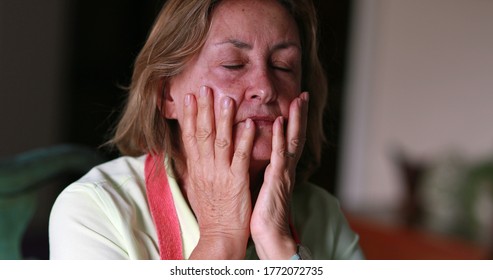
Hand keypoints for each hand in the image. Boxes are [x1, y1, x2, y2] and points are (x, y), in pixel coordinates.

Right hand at [181, 86, 254, 258]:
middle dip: (203, 109)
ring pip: (220, 141)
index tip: (188, 96)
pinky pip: (240, 157)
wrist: (219, 235)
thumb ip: (197, 166)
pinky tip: (249, 124)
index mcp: (197, 168)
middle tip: (204, 87)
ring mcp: (220, 174)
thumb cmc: (212, 211)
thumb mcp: (198, 186)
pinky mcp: (236, 181)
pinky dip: (244, 139)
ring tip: (226, 97)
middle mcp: (205, 168)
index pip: (189, 136)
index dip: (188, 115)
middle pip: (202, 133)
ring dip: (223, 118)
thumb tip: (193, 150)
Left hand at [250, 92, 308, 258]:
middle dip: (300, 115)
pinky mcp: (276, 181)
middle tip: (303, 95)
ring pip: (291, 141)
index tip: (295, 104)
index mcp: (282, 171)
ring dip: (295, 120)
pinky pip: (279, 156)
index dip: (294, 122)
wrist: (270, 237)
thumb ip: (265, 172)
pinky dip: (279, 138)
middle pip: (295, 136)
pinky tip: (278, 122)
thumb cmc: (263, 215)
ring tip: (298, 100)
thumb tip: (260, 162)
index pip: (289, 141)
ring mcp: (283, 174)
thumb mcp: (264, 188)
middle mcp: (286, 169)